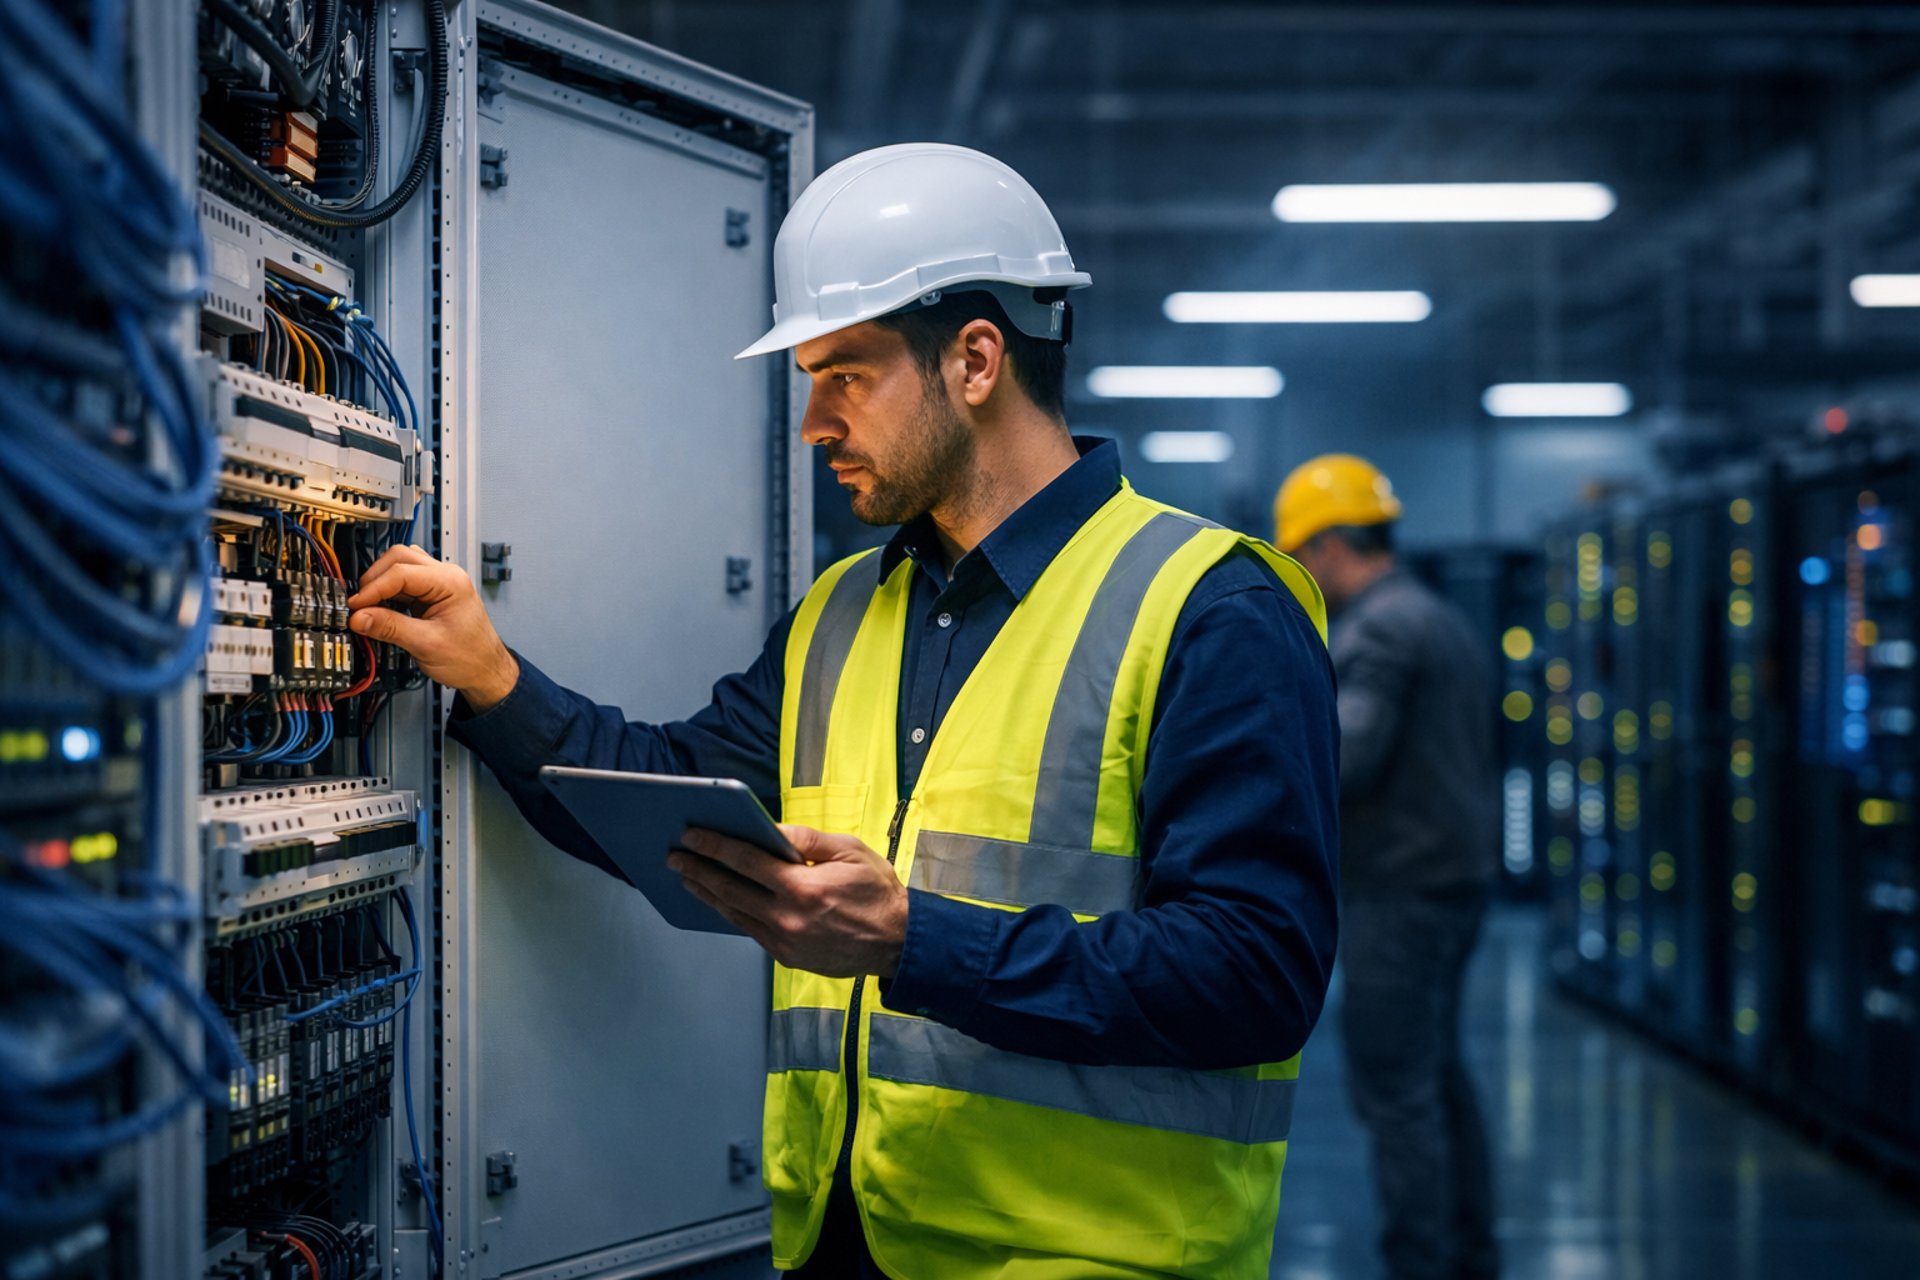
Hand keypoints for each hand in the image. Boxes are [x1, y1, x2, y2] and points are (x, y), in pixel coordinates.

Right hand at [345, 545, 519, 709]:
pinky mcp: (431, 595)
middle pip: (399, 558)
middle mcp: (446, 576)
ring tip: (368, 608)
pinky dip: (388, 594)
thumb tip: (359, 617)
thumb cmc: (471, 658)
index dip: (374, 588)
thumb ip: (390, 628)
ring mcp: (438, 584)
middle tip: (359, 605)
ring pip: (399, 567)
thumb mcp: (426, 644)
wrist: (486, 670)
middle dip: (375, 579)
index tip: (355, 606)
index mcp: (450, 582)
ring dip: (380, 584)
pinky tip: (381, 610)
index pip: (401, 571)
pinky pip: (403, 584)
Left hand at [668, 825, 908, 978]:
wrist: (897, 941)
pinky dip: (730, 912)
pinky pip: (750, 930)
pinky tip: (719, 899)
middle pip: (730, 889)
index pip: (746, 861)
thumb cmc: (876, 891)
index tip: (691, 834)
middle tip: (674, 856)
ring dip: (707, 893)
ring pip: (734, 913)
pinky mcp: (786, 956)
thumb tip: (769, 829)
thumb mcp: (850, 851)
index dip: (714, 846)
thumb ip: (807, 840)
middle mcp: (787, 917)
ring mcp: (784, 941)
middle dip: (698, 870)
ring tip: (686, 877)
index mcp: (803, 888)